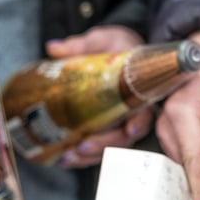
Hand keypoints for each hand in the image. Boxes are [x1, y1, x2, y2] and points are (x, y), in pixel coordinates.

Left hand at [46, 26, 152, 167]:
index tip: (130, 129)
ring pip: (110, 147)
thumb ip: (81, 46)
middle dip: (105, 145)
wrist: (120, 53)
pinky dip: (83, 157)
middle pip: (125, 137)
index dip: (139, 122)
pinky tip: (65, 158)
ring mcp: (120, 124)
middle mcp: (133, 112)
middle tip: (83, 146)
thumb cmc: (118, 47)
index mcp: (139, 91)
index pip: (145, 111)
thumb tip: (53, 48)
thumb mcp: (103, 41)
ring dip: (90, 156)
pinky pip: (99, 148)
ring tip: (68, 157)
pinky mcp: (106, 130)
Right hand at [155, 29, 199, 199]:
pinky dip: (197, 179)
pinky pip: (187, 164)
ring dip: (197, 190)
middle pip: (185, 170)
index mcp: (183, 111)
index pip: (194, 158)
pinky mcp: (176, 140)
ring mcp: (170, 134)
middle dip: (197, 199)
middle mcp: (170, 126)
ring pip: (185, 170)